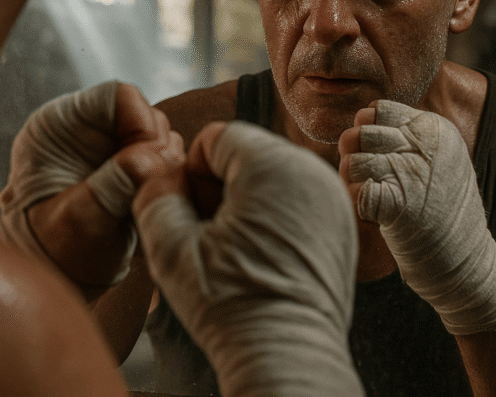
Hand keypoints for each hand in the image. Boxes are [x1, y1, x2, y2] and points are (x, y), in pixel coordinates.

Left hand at [0, 81, 183, 293]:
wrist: (56, 279)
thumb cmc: (53, 254)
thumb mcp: (79, 222)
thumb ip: (112, 186)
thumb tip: (152, 160)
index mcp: (58, 125)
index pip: (117, 96)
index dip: (142, 123)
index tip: (148, 161)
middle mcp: (85, 128)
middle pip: (144, 113)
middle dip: (156, 149)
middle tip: (148, 187)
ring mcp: (108, 146)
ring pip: (159, 135)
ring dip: (164, 166)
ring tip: (143, 200)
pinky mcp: (127, 165)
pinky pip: (165, 158)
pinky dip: (167, 177)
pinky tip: (148, 202)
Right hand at [134, 122, 364, 396]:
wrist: (287, 359)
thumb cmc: (230, 306)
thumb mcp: (169, 247)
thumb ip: (154, 195)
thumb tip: (155, 172)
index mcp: (274, 165)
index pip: (215, 137)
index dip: (191, 174)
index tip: (192, 217)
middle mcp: (313, 170)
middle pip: (245, 153)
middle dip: (219, 186)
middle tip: (210, 237)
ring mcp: (333, 197)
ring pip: (271, 175)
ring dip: (245, 202)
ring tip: (234, 250)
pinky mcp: (341, 223)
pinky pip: (296, 199)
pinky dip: (274, 217)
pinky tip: (261, 257)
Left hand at [339, 100, 495, 334]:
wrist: (468, 266)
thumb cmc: (442, 214)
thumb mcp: (436, 162)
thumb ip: (401, 138)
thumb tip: (355, 124)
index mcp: (435, 129)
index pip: (377, 111)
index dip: (367, 135)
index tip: (380, 158)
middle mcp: (426, 145)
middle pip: (360, 134)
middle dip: (354, 159)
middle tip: (371, 184)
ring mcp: (412, 172)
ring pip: (351, 162)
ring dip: (353, 184)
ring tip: (373, 202)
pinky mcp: (398, 204)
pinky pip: (354, 192)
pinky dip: (357, 207)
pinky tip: (375, 217)